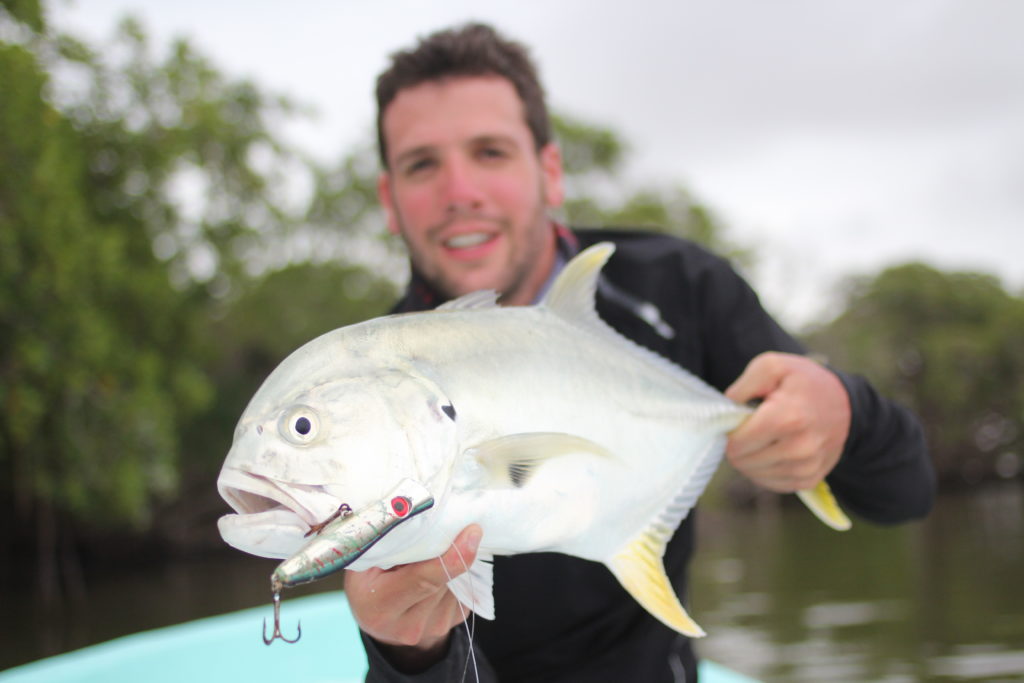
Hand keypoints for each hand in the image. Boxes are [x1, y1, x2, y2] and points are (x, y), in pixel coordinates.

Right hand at [345, 525, 482, 671]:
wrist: (376, 618)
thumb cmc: (366, 580)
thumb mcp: (363, 563)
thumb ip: (388, 546)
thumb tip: (426, 516)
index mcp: (378, 606)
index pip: (424, 580)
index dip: (452, 555)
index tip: (471, 531)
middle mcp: (407, 625)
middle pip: (444, 579)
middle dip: (451, 552)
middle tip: (451, 527)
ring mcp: (431, 629)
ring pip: (457, 584)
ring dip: (453, 564)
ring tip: (433, 555)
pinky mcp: (450, 625)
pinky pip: (463, 592)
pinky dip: (457, 576)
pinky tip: (440, 570)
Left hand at [724, 352, 849, 492]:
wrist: (845, 403)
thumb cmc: (804, 382)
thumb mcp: (772, 366)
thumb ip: (742, 386)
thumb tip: (725, 411)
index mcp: (788, 418)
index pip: (737, 443)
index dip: (729, 431)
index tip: (737, 420)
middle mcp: (800, 448)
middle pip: (742, 461)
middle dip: (737, 445)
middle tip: (749, 428)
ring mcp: (806, 467)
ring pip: (754, 475)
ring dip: (749, 459)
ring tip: (760, 438)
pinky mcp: (809, 480)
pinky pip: (771, 483)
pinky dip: (764, 470)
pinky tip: (770, 451)